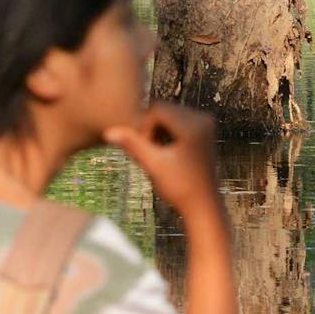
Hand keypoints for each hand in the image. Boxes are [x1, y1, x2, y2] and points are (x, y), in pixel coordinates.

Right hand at [104, 103, 219, 217]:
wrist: (203, 203)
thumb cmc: (179, 187)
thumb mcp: (153, 165)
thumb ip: (132, 145)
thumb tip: (108, 132)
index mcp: (195, 125)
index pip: (157, 109)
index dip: (145, 128)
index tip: (149, 151)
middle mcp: (204, 119)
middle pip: (163, 109)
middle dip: (153, 129)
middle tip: (156, 154)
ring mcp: (206, 123)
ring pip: (169, 114)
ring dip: (159, 131)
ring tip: (163, 155)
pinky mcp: (205, 129)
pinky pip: (178, 120)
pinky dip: (168, 133)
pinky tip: (170, 152)